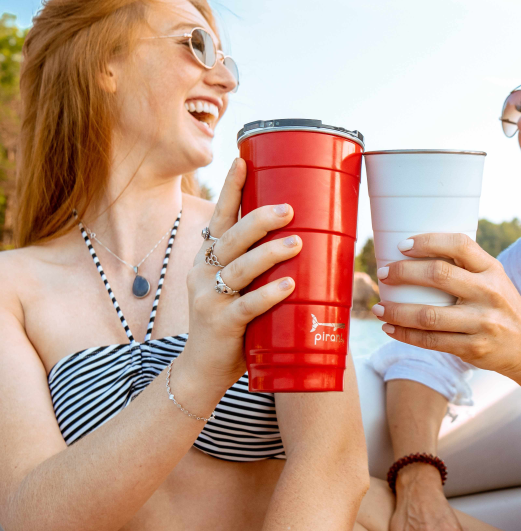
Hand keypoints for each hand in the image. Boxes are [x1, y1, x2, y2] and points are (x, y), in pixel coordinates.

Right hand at [183, 158, 301, 387]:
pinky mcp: (220, 324)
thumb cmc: (232, 322)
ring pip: (240, 268)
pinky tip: (289, 286)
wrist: (203, 370)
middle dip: (260, 219)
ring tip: (297, 243)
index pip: (220, 218)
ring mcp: (208, 298)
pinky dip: (269, 294)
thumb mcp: (238, 288)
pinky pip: (247, 305)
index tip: (242, 160)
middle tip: (289, 209)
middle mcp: (203, 272)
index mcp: (208, 258)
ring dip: (270, 254)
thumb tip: (307, 240)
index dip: (231, 189)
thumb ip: (259, 267)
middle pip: (231, 237)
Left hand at [373, 233, 520, 379]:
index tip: (401, 245)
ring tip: (379, 308)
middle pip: (438, 275)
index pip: (459, 244)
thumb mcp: (494, 279)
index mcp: (492, 269)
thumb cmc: (502, 306)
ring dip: (396, 311)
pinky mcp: (474, 348)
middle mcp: (489, 293)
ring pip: (428, 315)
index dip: (427, 241)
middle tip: (383, 274)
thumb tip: (413, 254)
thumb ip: (464, 267)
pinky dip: (405, 334)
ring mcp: (482, 322)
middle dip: (403, 273)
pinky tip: (390, 328)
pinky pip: (431, 341)